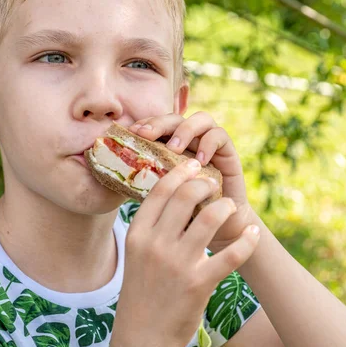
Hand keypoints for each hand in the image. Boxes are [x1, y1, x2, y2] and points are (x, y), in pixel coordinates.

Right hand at [110, 159, 260, 346]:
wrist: (143, 335)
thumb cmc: (143, 289)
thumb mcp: (137, 253)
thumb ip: (152, 225)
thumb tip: (173, 193)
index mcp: (138, 234)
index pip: (160, 190)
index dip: (180, 172)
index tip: (194, 165)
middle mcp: (156, 245)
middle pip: (186, 196)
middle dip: (206, 184)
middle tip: (215, 186)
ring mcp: (178, 264)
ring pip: (211, 217)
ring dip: (227, 207)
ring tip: (232, 208)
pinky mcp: (200, 283)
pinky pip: (232, 254)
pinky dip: (248, 240)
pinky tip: (252, 233)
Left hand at [129, 112, 257, 251]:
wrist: (221, 229)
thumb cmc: (188, 213)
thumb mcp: (163, 195)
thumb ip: (148, 180)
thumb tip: (117, 172)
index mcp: (172, 147)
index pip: (158, 124)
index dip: (145, 123)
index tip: (131, 133)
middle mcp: (191, 141)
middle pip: (176, 117)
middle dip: (159, 122)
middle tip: (146, 134)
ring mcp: (210, 144)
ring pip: (200, 119)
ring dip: (185, 130)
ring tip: (174, 148)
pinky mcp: (228, 152)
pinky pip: (219, 135)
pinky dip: (208, 143)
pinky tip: (199, 159)